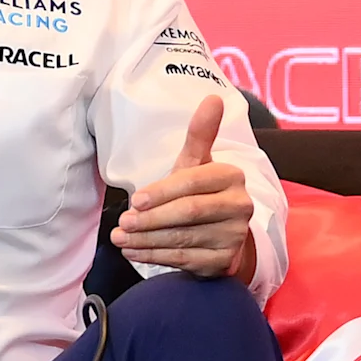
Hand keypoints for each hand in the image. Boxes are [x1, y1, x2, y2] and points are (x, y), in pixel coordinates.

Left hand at [112, 95, 255, 281]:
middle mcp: (240, 206)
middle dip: (151, 218)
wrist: (222, 237)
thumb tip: (213, 98)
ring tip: (120, 237)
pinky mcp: (224, 262)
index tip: (135, 200)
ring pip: (184, 237)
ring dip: (146, 239)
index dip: (161, 192)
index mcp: (232, 176)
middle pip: (189, 212)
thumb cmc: (201, 194)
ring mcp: (234, 236)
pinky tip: (133, 251)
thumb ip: (200, 134)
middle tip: (123, 222)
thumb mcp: (197, 164)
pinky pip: (185, 258)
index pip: (193, 182)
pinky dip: (155, 256)